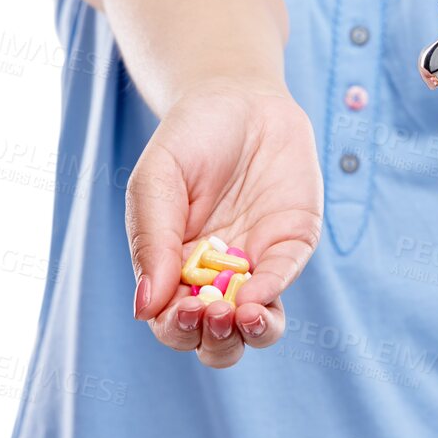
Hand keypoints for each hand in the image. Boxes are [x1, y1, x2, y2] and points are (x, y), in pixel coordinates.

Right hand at [126, 78, 323, 369]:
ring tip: (240, 316)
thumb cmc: (188, 139)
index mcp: (174, 270)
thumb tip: (144, 308)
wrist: (237, 95)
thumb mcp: (155, 180)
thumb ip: (151, 239)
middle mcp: (217, 278)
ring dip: (248, 335)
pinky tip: (258, 291)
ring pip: (258, 328)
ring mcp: (258, 263)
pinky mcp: (292, 242)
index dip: (174, 330)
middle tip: (208, 316)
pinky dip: (272, 292)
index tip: (178, 312)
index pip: (172, 323)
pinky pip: (284, 279)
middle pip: (216, 341)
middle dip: (213, 341)